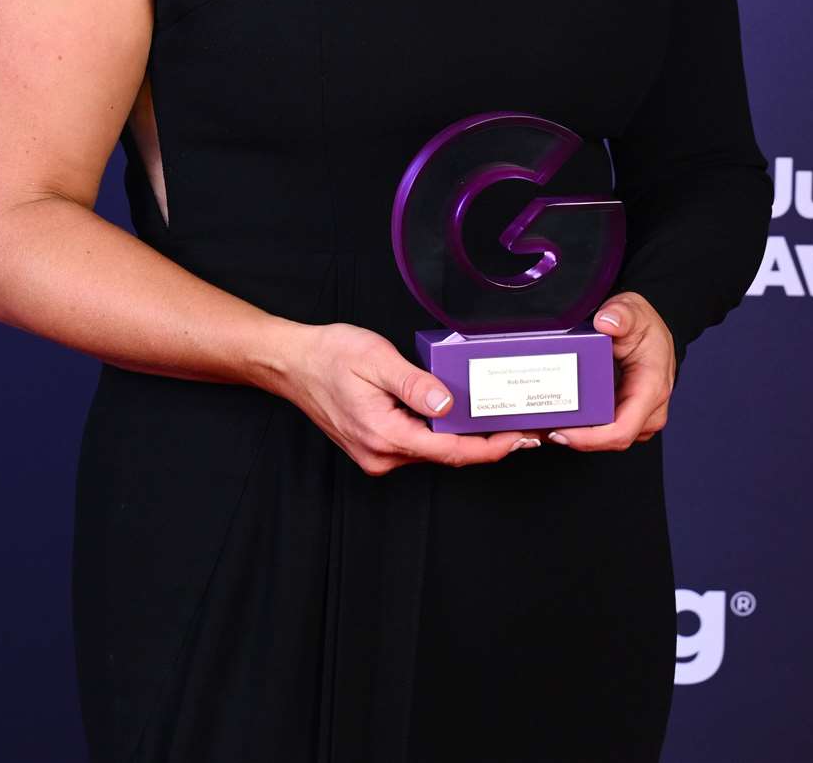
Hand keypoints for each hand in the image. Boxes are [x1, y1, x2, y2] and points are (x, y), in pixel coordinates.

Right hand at [280, 321, 540, 475]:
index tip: (519, 439)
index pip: (450, 451)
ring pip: (431, 452)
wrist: (291, 363)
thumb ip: (414, 384)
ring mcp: (376, 456)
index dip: (490, 448)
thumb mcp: (375, 358)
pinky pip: (415, 446)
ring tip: (494, 419)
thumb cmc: (329, 355)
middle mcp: (381, 455)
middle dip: (484, 443)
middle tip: (520, 426)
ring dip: (462, 438)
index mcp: (385, 435)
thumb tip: (448, 403)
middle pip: (445, 455)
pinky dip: (439, 434)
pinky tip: (455, 416)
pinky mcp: (374, 448)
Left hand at [544, 291, 676, 451]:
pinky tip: (557, 419)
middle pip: (610, 440)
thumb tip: (606, 322)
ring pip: (606, 439)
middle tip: (540, 428)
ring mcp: (639, 417)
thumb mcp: (633, 310)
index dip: (590, 438)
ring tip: (542, 424)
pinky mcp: (627, 416)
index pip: (621, 429)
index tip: (561, 432)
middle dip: (574, 438)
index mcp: (651, 389)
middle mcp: (649, 410)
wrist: (650, 330)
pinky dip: (581, 430)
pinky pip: (604, 431)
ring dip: (575, 436)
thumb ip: (621, 314)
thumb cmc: (645, 326)